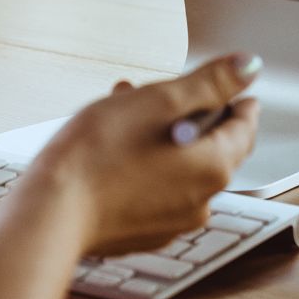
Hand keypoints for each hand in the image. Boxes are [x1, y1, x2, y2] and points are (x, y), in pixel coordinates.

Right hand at [29, 56, 259, 257]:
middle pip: (209, 147)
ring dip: (160, 137)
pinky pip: (155, 190)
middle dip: (187, 114)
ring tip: (122, 114)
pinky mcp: (143, 232)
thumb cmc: (99, 155)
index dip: (236, 100)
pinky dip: (144, 166)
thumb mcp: (158, 101)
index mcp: (213, 166)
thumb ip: (209, 83)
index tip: (232, 88)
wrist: (51, 212)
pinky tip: (113, 150)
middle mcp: (201, 200)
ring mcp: (172, 221)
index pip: (244, 127)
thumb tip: (247, 66)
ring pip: (178, 166)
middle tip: (157, 93)